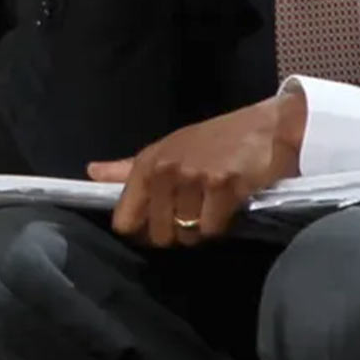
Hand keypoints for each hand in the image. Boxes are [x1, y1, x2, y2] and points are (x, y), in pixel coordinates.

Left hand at [92, 92, 307, 246]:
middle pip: (159, 233)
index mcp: (146, 164)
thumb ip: (128, 167)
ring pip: (187, 234)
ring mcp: (193, 178)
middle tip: (196, 214)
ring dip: (202, 229)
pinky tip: (230, 205)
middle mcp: (164, 171)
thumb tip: (92, 172)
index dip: (140, 232)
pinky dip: (222, 224)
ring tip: (214, 207)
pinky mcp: (222, 186)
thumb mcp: (168, 149)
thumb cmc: (216, 140)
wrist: (268, 126)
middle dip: (177, 232)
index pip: (124, 220)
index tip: (156, 228)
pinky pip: (212, 228)